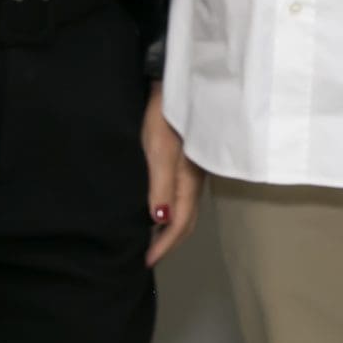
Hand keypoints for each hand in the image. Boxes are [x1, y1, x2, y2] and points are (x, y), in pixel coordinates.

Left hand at [142, 85, 201, 266]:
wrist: (175, 81)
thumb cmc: (164, 115)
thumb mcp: (158, 150)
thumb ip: (161, 185)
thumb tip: (161, 220)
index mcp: (190, 179)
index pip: (181, 222)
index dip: (165, 244)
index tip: (147, 261)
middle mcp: (195, 179)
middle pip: (188, 219)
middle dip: (170, 241)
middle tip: (149, 256)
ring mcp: (194, 170)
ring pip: (187, 208)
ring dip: (172, 227)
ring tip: (152, 239)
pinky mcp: (189, 160)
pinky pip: (184, 196)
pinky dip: (173, 211)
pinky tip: (159, 210)